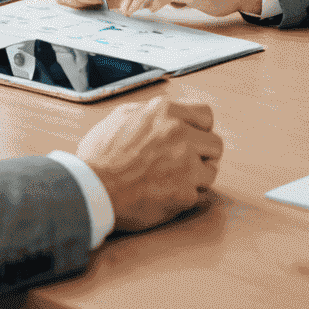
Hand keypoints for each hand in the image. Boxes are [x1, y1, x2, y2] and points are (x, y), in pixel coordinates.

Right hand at [76, 97, 222, 232]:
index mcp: (164, 112)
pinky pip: (198, 195)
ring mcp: (185, 164)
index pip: (205, 116)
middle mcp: (179, 133)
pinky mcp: (185, 193)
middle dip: (203, 154)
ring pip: (211, 170)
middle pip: (215, 144)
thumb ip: (149, 112)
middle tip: (188, 163)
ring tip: (174, 180)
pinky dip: (185, 197)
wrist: (93, 189)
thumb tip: (165, 113)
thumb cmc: (100, 156)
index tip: (194, 139)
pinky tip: (166, 194)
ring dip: (197, 177)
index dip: (200, 129)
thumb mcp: (121, 116)